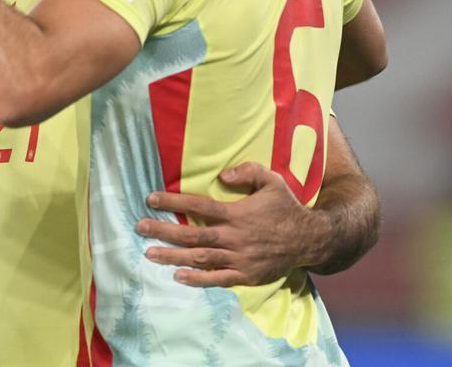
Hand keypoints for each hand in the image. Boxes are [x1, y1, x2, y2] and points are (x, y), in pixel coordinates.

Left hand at [136, 161, 326, 286]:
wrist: (311, 239)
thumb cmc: (287, 207)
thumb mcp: (272, 181)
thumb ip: (247, 172)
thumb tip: (222, 174)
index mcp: (237, 213)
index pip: (198, 206)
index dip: (173, 202)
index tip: (150, 199)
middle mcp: (235, 237)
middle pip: (192, 234)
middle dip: (164, 230)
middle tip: (139, 227)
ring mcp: (240, 258)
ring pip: (200, 258)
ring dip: (173, 256)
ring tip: (150, 253)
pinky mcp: (246, 275)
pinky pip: (218, 278)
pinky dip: (198, 279)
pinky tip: (178, 276)